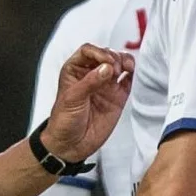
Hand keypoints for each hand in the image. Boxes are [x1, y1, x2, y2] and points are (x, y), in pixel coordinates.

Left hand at [43, 44, 134, 161]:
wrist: (71, 145)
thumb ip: (89, 82)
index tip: (106, 62)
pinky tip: (131, 74)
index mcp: (75, 70)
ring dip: (125, 62)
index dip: (98, 52)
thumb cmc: (64, 121)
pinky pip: (128, 80)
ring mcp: (105, 85)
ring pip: (119, 64)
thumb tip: (106, 68)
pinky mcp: (117, 97)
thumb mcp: (72, 99)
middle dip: (113, 57)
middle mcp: (91, 74)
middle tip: (114, 70)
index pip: (88, 51)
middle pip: (106, 54)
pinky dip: (132, 75)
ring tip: (126, 69)